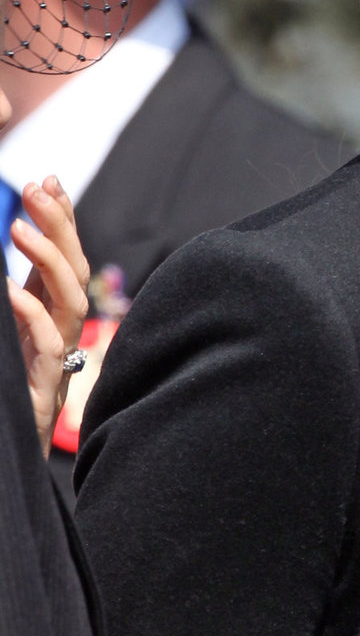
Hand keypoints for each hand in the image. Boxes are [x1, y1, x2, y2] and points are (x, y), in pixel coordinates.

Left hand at [7, 175, 88, 451]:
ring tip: (17, 227)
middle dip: (59, 226)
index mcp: (54, 315)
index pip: (68, 256)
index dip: (62, 218)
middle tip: (35, 188)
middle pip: (75, 270)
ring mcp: (58, 358)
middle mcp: (64, 332)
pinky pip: (48, 346)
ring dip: (47, 260)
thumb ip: (12, 290)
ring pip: (71, 301)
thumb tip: (7, 243)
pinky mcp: (44, 386)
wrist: (6, 456)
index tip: (46, 179)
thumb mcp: (6, 329)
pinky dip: (31, 314)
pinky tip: (9, 291)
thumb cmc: (6, 388)